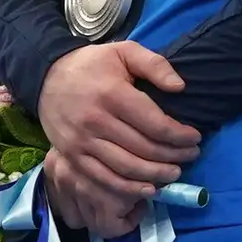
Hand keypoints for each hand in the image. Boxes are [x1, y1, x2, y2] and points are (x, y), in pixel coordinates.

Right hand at [38, 41, 200, 233]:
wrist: (46, 76)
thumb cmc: (91, 64)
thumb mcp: (123, 51)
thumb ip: (154, 64)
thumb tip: (180, 87)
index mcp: (112, 94)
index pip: (155, 124)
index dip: (180, 135)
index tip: (195, 138)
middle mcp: (95, 121)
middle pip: (144, 149)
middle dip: (174, 156)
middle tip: (191, 156)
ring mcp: (81, 142)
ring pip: (126, 168)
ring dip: (155, 175)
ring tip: (174, 173)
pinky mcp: (71, 156)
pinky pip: (103, 179)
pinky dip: (128, 189)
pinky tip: (147, 189)